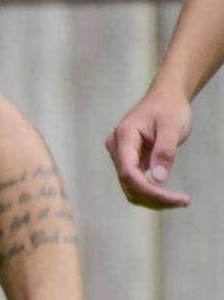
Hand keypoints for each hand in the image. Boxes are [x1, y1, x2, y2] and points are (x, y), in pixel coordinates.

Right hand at [105, 91, 193, 208]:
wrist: (166, 97)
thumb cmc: (169, 108)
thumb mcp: (172, 127)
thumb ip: (164, 151)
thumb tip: (157, 180)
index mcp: (123, 137)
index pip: (128, 172)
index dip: (148, 190)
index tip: (173, 199)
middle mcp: (116, 148)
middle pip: (128, 183)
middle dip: (153, 198)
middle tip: (183, 202)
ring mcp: (120, 155)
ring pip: (130, 187)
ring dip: (152, 199)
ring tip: (179, 201)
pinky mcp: (129, 160)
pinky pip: (135, 182)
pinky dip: (151, 192)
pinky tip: (170, 196)